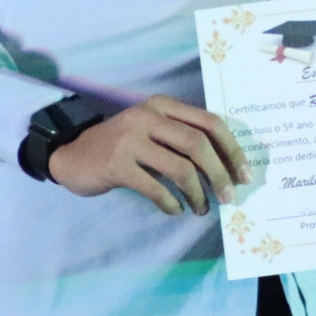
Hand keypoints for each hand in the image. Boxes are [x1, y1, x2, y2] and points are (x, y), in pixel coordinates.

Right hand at [46, 94, 252, 216]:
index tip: (244, 175)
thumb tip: (224, 169)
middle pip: (198, 144)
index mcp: (162, 105)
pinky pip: (156, 188)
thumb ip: (181, 139)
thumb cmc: (120, 146)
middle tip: (229, 197)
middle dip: (220, 174)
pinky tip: (174, 210)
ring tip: (201, 209)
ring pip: (180, 168)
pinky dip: (171, 203)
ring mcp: (130, 140)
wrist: (71, 154)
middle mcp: (148, 117)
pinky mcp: (116, 164)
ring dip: (197, 194)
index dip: (231, 149)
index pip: (209, 122)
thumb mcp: (151, 131)